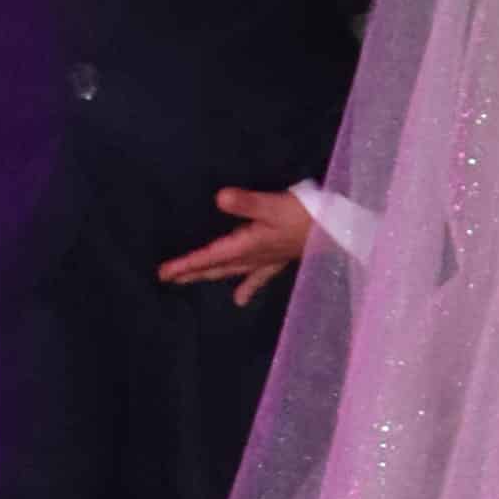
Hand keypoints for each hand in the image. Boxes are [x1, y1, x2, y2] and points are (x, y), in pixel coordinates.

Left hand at [159, 184, 315, 307]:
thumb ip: (247, 202)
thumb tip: (218, 198)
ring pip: (230, 271)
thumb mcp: (275, 205)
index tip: (163, 273)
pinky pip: (257, 275)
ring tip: (189, 282)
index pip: (209, 257)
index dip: (186, 264)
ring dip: (210, 275)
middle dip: (191, 272)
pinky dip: (247, 286)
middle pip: (215, 267)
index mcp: (246, 246)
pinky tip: (240, 299)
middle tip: (167, 279)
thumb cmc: (305, 215)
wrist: (336, 229)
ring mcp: (265, 260)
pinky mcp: (279, 257)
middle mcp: (251, 257)